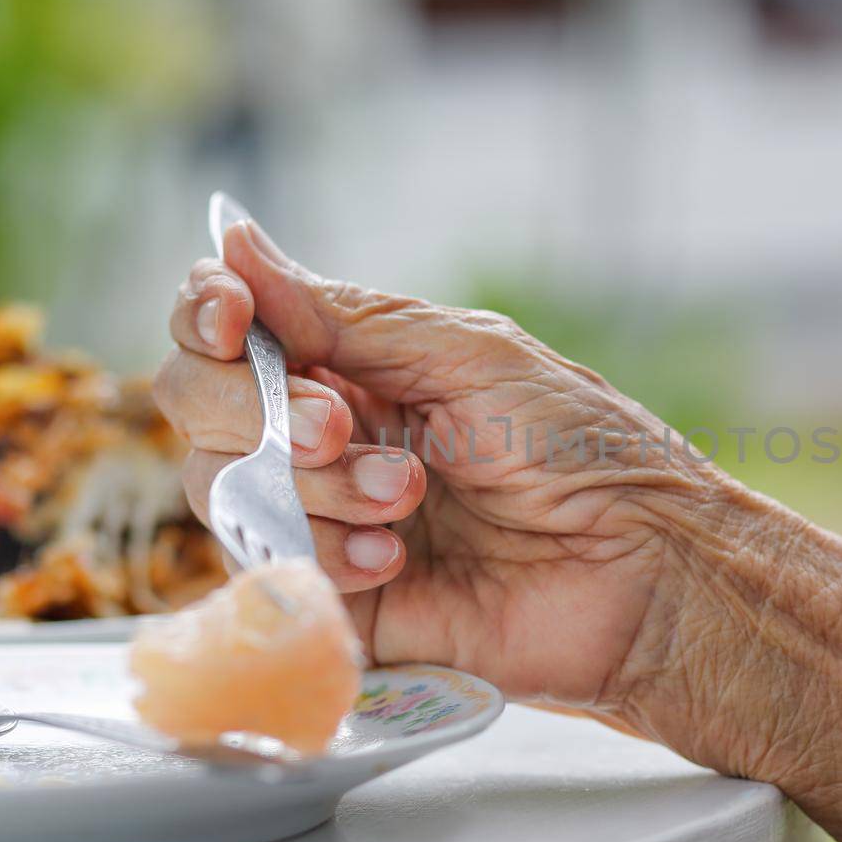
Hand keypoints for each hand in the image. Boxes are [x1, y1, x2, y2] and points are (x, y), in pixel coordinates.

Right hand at [154, 219, 730, 711]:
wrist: (642, 570)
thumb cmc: (580, 448)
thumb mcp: (468, 356)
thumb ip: (347, 316)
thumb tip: (234, 243)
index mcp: (359, 362)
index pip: (231, 325)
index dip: (206, 313)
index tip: (228, 318)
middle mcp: (328, 433)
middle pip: (199, 402)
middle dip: (256, 407)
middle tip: (341, 427)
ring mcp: (324, 517)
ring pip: (222, 485)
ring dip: (310, 486)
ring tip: (408, 499)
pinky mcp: (333, 598)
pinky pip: (267, 571)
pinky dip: (322, 554)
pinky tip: (396, 560)